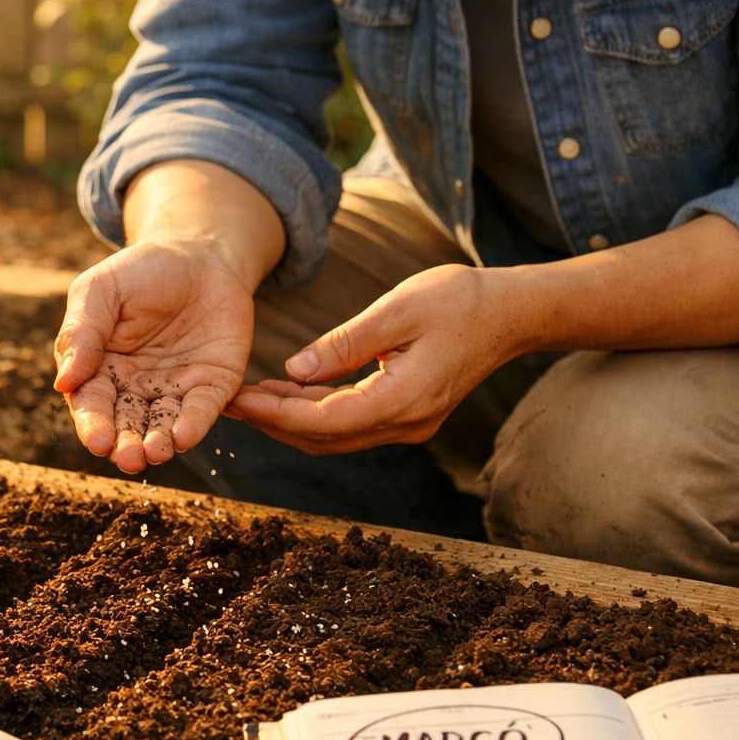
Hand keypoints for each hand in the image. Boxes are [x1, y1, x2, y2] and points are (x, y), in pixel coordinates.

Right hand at [54, 240, 254, 472]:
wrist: (199, 253)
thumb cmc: (140, 271)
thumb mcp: (99, 291)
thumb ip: (81, 332)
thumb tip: (63, 382)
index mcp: (101, 371)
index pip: (92, 405)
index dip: (94, 425)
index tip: (98, 441)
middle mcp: (136, 389)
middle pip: (127, 424)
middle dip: (127, 445)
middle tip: (129, 459)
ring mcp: (175, 390)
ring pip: (164, 425)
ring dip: (160, 443)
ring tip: (157, 452)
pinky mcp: (213, 385)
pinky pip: (202, 409)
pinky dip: (194, 424)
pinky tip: (185, 436)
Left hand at [224, 264, 527, 453]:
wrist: (511, 313)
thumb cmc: (460, 300)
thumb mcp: (398, 309)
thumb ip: (345, 343)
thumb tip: (294, 370)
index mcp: (404, 400)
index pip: (324, 421)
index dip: (275, 414)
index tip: (236, 399)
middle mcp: (406, 424)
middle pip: (323, 439)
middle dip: (272, 423)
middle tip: (228, 400)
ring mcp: (408, 426)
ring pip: (334, 438)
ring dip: (290, 421)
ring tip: (249, 396)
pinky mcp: (407, 417)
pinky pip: (350, 426)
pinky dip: (314, 415)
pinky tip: (287, 392)